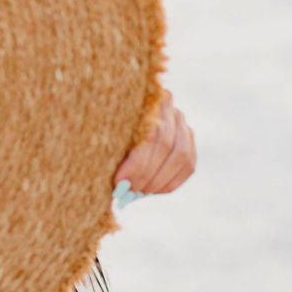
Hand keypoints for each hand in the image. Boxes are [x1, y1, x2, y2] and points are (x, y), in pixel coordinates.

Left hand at [113, 87, 195, 205]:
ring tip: (137, 193)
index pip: (151, 136)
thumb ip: (111, 152)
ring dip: (159, 181)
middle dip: (147, 175)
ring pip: (182, 156)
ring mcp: (181, 121)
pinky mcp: (188, 138)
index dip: (137, 165)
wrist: (112, 115)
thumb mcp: (104, 134)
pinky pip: (188, 166)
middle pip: (167, 147)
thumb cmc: (103, 129)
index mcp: (145, 98)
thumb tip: (118, 186)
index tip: (119, 183)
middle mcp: (167, 105)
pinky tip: (151, 191)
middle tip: (128, 192)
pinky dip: (170, 183)